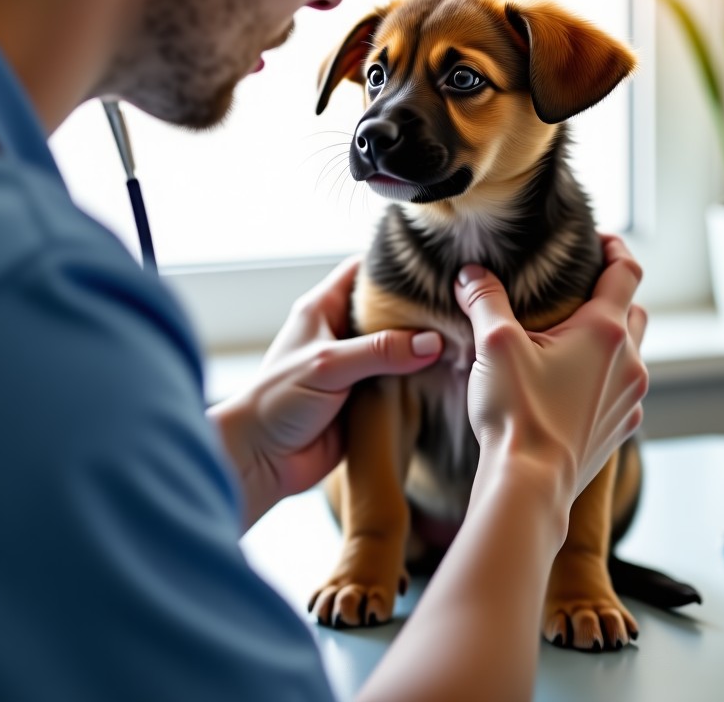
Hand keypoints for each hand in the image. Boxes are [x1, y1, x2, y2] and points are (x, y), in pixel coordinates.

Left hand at [209, 255, 442, 529]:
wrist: (261, 460)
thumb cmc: (276, 402)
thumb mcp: (328, 365)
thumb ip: (380, 351)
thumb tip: (432, 342)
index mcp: (322, 310)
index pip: (362, 271)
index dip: (393, 265)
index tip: (431, 264)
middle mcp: (339, 334)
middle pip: (387, 310)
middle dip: (418, 309)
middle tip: (457, 304)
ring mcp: (354, 367)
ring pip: (397, 348)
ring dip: (422, 348)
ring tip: (462, 336)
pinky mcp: (365, 400)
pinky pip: (399, 384)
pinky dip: (419, 381)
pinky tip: (448, 376)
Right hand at [455, 235, 648, 504]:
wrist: (530, 485)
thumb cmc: (517, 413)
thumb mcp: (494, 344)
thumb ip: (483, 300)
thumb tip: (471, 274)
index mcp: (605, 331)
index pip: (626, 271)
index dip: (615, 248)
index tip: (599, 240)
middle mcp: (628, 363)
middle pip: (634, 310)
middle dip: (611, 295)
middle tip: (577, 289)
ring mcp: (627, 399)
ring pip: (629, 353)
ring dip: (608, 338)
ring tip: (569, 337)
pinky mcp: (617, 429)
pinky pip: (619, 390)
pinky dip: (602, 376)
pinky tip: (569, 383)